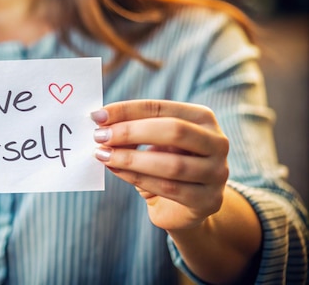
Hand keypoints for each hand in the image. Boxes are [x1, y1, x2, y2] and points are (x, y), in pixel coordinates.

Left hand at [92, 100, 228, 230]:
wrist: (184, 206)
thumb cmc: (164, 163)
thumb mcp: (152, 142)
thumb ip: (134, 130)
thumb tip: (101, 124)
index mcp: (203, 119)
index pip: (161, 108)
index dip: (128, 110)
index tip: (97, 116)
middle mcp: (217, 142)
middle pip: (174, 131)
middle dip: (131, 132)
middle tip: (100, 136)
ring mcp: (217, 173)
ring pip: (172, 164)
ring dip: (131, 159)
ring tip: (104, 156)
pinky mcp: (207, 200)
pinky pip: (169, 188)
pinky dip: (138, 178)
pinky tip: (117, 171)